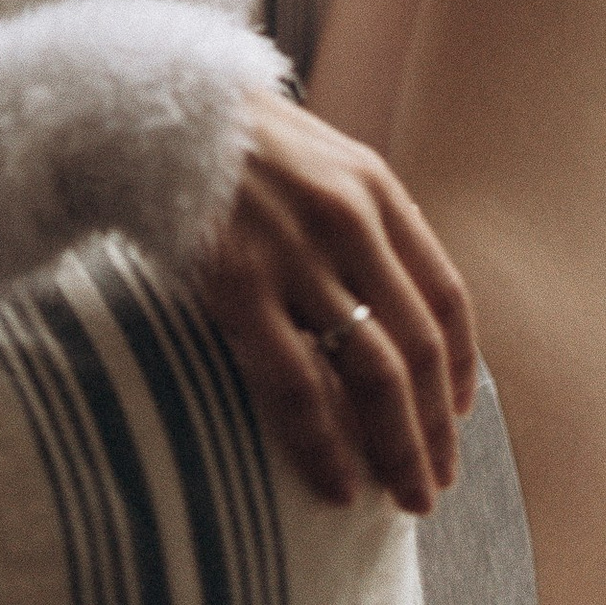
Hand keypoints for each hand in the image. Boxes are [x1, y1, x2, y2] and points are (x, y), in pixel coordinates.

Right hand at [196, 90, 477, 515]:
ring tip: (405, 496)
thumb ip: (363, 222)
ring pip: (373, 372)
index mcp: (377, 191)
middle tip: (437, 487)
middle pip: (418, 346)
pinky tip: (338, 483)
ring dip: (398, 446)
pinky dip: (324, 442)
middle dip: (435, 428)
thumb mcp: (320, 161)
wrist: (145, 108)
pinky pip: (296, 382)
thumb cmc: (234, 146)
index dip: (460, 368)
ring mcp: (296, 255)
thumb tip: (396, 303)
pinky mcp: (239, 285)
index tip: (456, 420)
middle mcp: (350, 221)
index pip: (446, 296)